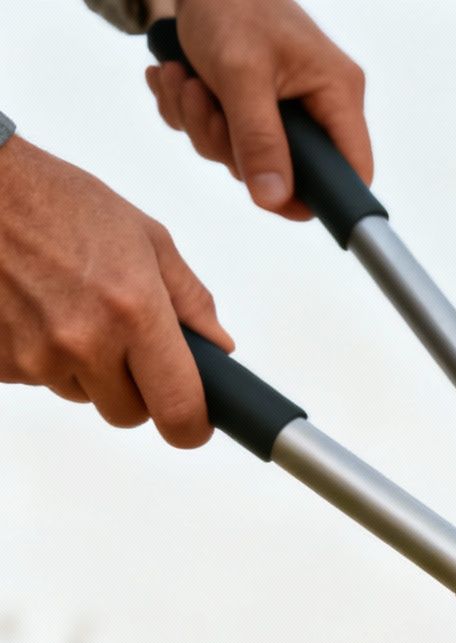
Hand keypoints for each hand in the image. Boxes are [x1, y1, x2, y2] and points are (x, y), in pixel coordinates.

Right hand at [0, 139, 231, 448]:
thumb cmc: (60, 203)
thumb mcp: (146, 238)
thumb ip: (190, 300)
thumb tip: (219, 348)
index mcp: (134, 312)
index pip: (177, 408)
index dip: (192, 426)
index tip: (195, 424)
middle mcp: (84, 342)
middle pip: (129, 412)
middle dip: (137, 388)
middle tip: (127, 341)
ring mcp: (34, 356)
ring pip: (83, 395)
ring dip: (87, 369)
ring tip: (73, 308)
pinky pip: (38, 380)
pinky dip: (45, 356)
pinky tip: (38, 309)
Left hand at [143, 0, 370, 218]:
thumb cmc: (232, 7)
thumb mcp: (241, 75)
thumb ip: (258, 140)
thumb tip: (275, 201)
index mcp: (337, 96)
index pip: (352, 170)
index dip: (318, 195)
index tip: (268, 195)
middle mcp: (319, 106)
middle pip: (285, 171)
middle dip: (227, 144)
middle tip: (203, 101)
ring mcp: (285, 108)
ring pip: (243, 156)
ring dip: (199, 122)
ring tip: (182, 78)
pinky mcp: (252, 105)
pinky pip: (221, 136)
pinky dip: (190, 112)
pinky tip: (178, 77)